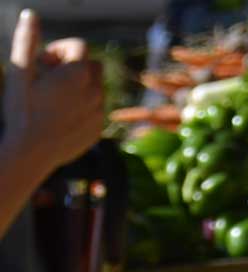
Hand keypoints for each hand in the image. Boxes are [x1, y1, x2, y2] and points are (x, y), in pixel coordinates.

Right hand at [3, 12, 104, 176]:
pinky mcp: (98, 130)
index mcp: (79, 74)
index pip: (79, 46)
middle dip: (73, 66)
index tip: (43, 63)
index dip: (59, 49)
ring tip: (53, 98)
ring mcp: (99, 113)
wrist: (31, 153)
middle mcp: (96, 92)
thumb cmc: (22, 110)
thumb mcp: (20, 71)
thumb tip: (31, 16)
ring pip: (96, 88)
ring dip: (79, 86)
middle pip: (92, 65)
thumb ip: (27, 41)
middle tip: (49, 78)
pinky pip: (96, 110)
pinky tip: (60, 116)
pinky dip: (82, 107)